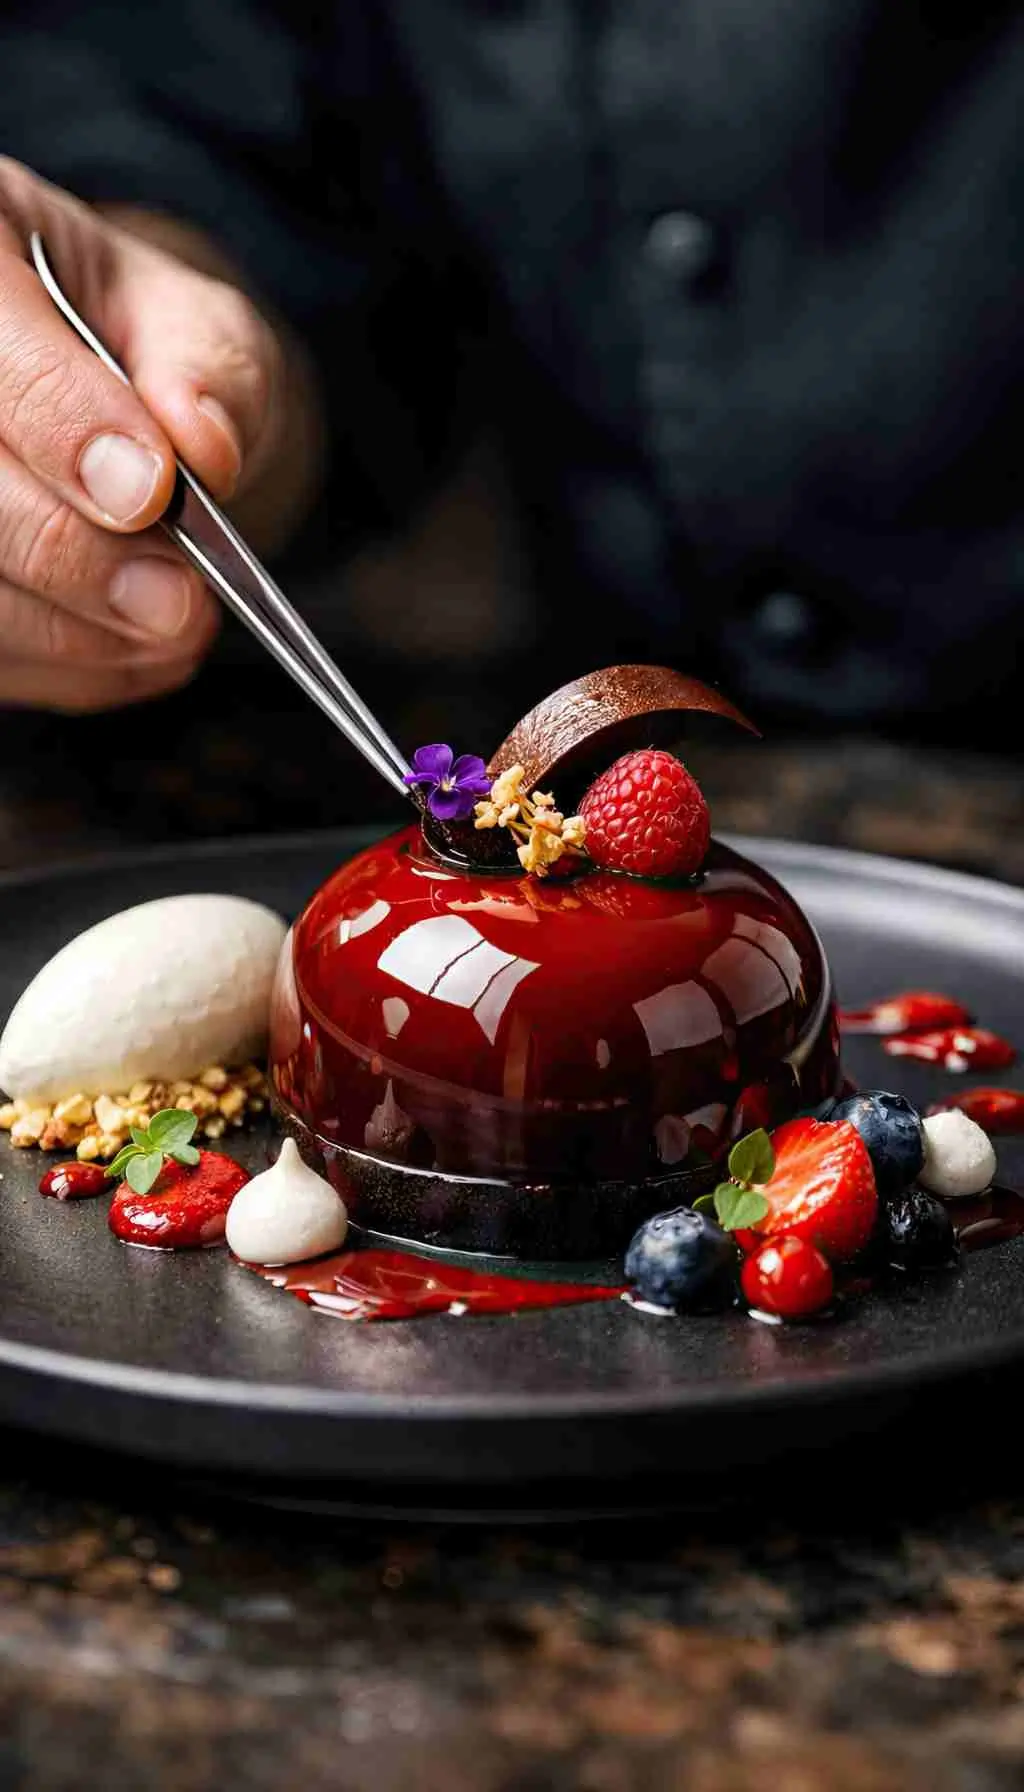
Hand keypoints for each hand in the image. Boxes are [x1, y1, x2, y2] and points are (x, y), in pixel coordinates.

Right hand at [0, 158, 295, 711]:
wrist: (86, 387)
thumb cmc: (127, 344)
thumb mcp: (189, 322)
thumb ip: (208, 367)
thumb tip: (200, 445)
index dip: (66, 427)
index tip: (153, 495)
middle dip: (77, 560)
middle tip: (179, 601)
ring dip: (73, 634)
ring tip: (172, 630)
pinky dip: (62, 668)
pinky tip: (131, 652)